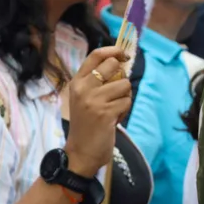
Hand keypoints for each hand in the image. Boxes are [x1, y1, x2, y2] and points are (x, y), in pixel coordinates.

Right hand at [66, 47, 132, 175]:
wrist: (80, 153)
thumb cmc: (85, 126)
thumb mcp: (85, 99)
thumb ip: (98, 82)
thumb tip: (122, 64)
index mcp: (76, 83)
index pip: (96, 55)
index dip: (114, 50)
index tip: (123, 56)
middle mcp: (83, 88)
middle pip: (114, 65)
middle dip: (121, 79)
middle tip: (114, 95)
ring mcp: (93, 100)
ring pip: (124, 85)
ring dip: (124, 98)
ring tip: (112, 112)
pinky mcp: (105, 112)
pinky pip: (126, 102)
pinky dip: (124, 112)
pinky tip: (112, 121)